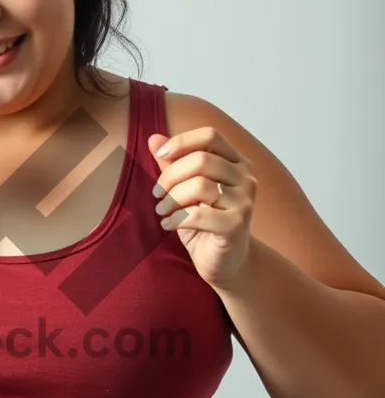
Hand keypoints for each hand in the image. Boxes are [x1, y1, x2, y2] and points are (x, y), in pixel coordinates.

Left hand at [147, 126, 257, 289]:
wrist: (226, 262)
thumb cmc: (204, 222)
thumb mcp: (185, 190)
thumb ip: (173, 164)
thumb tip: (153, 138)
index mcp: (236, 162)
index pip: (210, 136)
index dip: (182, 141)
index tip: (160, 155)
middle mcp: (245, 178)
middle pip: (202, 160)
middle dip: (171, 176)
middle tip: (157, 194)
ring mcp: (244, 201)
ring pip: (200, 185)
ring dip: (172, 198)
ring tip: (163, 210)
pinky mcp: (236, 225)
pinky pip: (199, 214)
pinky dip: (176, 218)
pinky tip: (168, 225)